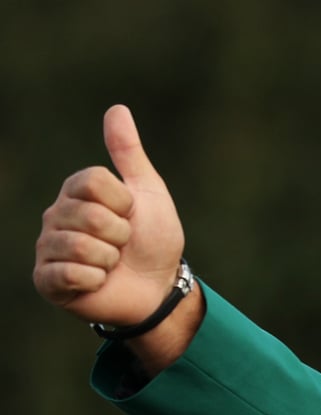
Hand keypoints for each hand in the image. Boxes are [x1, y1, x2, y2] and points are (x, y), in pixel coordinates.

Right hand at [34, 105, 185, 326]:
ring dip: (109, 260)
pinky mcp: (47, 280)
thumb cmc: (154, 238)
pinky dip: (95, 280)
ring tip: (111, 264)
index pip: (93, 182)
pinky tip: (97, 281)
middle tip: (123, 244)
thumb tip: (117, 108)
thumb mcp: (148, 192)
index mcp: (77, 191)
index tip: (131, 214)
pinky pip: (69, 274)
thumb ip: (128, 153)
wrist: (157, 286)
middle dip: (120, 234)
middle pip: (90, 216)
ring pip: (80, 246)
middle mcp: (56, 216)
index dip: (123, 203)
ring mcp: (48, 248)